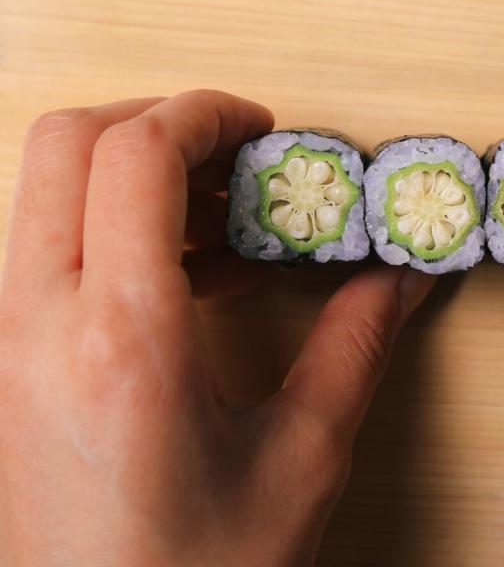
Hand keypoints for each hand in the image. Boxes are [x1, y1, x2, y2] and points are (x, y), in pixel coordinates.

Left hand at [0, 90, 433, 565]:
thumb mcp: (302, 458)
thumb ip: (356, 345)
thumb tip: (398, 276)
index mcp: (122, 339)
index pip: (136, 155)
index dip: (206, 112)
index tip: (264, 129)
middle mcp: (39, 326)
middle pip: (66, 143)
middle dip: (159, 120)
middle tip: (238, 155)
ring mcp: (8, 343)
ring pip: (45, 189)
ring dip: (134, 173)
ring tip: (225, 216)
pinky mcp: (7, 363)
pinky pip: (48, 248)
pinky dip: (115, 226)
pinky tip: (193, 273)